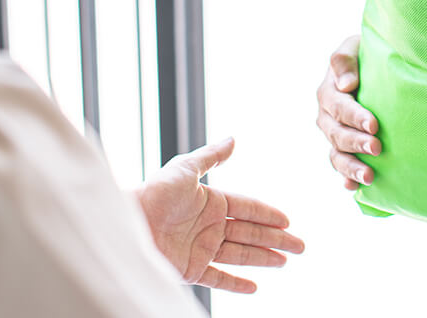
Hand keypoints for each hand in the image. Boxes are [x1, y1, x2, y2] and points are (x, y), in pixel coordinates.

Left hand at [134, 138, 304, 292]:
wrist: (126, 223)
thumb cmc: (153, 192)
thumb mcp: (184, 168)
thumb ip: (211, 156)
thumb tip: (234, 139)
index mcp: (211, 201)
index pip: (248, 208)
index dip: (269, 214)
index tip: (289, 221)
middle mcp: (209, 226)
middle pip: (250, 232)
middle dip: (276, 239)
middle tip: (300, 247)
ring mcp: (201, 249)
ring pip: (240, 255)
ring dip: (263, 258)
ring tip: (285, 261)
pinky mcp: (190, 270)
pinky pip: (218, 279)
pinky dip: (236, 284)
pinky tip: (255, 287)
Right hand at [315, 35, 380, 189]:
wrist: (374, 65)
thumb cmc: (365, 53)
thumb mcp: (354, 47)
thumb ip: (345, 60)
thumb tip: (346, 85)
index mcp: (328, 91)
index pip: (339, 106)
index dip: (355, 116)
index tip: (374, 125)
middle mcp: (327, 116)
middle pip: (337, 134)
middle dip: (356, 143)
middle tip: (377, 148)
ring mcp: (333, 134)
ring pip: (337, 154)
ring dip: (351, 167)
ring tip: (369, 177)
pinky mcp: (343, 148)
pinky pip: (341, 165)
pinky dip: (346, 177)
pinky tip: (354, 187)